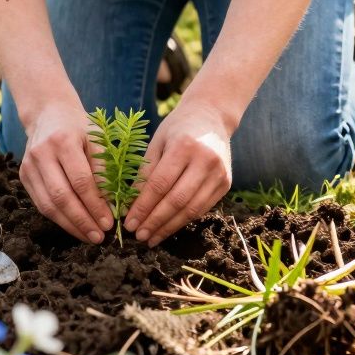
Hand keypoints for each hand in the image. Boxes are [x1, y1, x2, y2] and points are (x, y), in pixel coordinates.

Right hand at [19, 100, 113, 243]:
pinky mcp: (24, 176)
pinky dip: (59, 219)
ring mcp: (29, 166)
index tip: (109, 222)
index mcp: (63, 141)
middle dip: (82, 220)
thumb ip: (105, 170)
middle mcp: (42, 153)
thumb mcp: (98, 139)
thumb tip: (113, 205)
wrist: (48, 114)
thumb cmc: (79, 128)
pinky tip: (75, 227)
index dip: (95, 205)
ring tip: (89, 237)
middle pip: (61, 196)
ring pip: (48, 205)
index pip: (81, 180)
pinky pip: (41, 204)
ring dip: (70, 225)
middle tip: (99, 236)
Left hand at [124, 101, 232, 245]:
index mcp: (184, 146)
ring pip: (192, 209)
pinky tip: (168, 227)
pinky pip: (202, 208)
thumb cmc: (177, 128)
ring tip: (151, 238)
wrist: (211, 116)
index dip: (143, 206)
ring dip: (169, 227)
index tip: (129, 222)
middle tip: (139, 236)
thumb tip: (131, 205)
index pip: (160, 184)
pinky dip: (183, 220)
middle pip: (177, 200)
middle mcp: (206, 161)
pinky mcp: (225, 183)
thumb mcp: (156, 142)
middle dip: (155, 221)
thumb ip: (145, 172)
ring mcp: (219, 173)